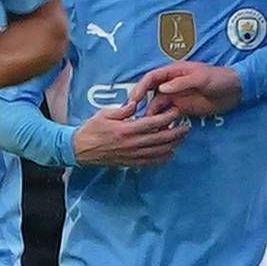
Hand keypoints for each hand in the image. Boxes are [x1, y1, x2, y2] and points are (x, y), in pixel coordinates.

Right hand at [70, 100, 187, 166]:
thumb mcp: (104, 114)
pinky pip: (151, 162)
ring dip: (173, 144)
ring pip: (159, 151)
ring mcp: (132, 155)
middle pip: (161, 138)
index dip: (168, 117)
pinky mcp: (131, 162)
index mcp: (126, 129)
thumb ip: (122, 109)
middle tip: (187, 126)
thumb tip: (135, 103)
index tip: (176, 111)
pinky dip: (163, 158)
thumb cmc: (91, 130)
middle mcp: (132, 143)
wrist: (79, 150)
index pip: (153, 122)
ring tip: (182, 138)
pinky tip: (170, 153)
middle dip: (177, 132)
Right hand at [130, 59, 239, 117]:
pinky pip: (166, 115)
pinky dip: (161, 122)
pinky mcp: (181, 108)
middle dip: (141, 103)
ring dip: (151, 115)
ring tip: (146, 126)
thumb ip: (182, 82)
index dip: (140, 87)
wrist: (235, 91)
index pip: (151, 78)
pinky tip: (158, 129)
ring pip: (156, 105)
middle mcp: (171, 84)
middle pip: (150, 92)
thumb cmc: (219, 79)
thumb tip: (161, 88)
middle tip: (134, 116)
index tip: (134, 99)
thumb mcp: (201, 78)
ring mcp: (175, 96)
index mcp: (173, 72)